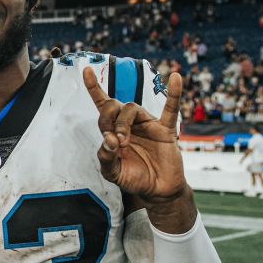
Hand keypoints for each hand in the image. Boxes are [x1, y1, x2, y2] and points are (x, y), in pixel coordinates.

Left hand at [83, 66, 187, 203]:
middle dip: (108, 119)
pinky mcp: (166, 130)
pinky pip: (171, 109)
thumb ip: (106, 158)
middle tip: (114, 140)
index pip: (102, 105)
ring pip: (132, 108)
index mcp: (114, 131)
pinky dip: (174, 93)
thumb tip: (109, 140)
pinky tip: (176, 78)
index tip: (86, 70)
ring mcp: (148, 125)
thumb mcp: (113, 173)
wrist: (157, 191)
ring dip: (123, 123)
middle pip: (114, 106)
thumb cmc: (134, 178)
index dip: (94, 87)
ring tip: (123, 141)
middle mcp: (130, 124)